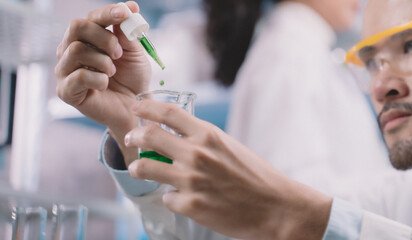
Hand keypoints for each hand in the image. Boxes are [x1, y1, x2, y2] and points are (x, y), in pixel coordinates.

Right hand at [55, 1, 151, 163]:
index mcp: (87, 38)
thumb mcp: (134, 52)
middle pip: (77, 27)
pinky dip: (98, 79)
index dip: (107, 13)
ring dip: (103, 61)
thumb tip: (130, 6)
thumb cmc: (132, 79)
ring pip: (76, 50)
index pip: (90, 17)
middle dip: (103, 37)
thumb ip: (128, 32)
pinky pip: (78, 76)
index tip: (124, 12)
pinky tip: (105, 84)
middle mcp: (70, 50)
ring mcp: (65, 70)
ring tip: (113, 71)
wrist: (135, 108)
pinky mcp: (66, 91)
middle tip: (119, 53)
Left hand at [124, 100, 331, 239]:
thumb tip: (179, 135)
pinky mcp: (190, 206)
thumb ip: (204, 140)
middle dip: (134, 136)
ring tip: (139, 169)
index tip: (137, 108)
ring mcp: (191, 181)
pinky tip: (182, 198)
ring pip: (145, 167)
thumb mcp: (231, 147)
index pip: (169, 113)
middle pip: (149, 136)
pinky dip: (171, 197)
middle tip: (131, 138)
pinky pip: (167, 197)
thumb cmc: (256, 176)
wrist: (276, 207)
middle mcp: (197, 154)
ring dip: (138, 167)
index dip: (148, 108)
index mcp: (209, 136)